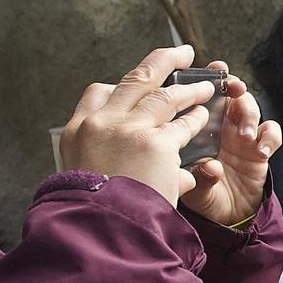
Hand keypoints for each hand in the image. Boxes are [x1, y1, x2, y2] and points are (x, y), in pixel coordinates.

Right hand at [60, 45, 216, 205]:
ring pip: (164, 96)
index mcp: (76, 131)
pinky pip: (183, 123)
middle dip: (163, 60)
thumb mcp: (83, 180)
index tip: (137, 83)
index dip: (119, 85)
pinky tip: (205, 114)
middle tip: (182, 52)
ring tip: (205, 86)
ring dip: (188, 89)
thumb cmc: (95, 212)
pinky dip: (196, 117)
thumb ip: (109, 161)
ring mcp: (128, 130)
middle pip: (134, 79)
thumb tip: (129, 154)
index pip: (96, 92)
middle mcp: (100, 123)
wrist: (99, 230)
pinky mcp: (155, 144)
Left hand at [181, 65, 282, 225]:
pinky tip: (261, 150)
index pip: (200, 97)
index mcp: (197, 128)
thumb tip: (210, 168)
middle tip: (235, 88)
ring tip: (245, 135)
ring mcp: (243, 137)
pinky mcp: (261, 150)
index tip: (209, 72)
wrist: (225, 219)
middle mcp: (220, 127)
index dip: (205, 80)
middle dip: (233, 85)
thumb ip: (198, 179)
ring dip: (250, 115)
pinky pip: (272, 133)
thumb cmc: (203, 197)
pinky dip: (269, 136)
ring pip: (251, 108)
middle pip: (229, 94)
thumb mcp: (192, 190)